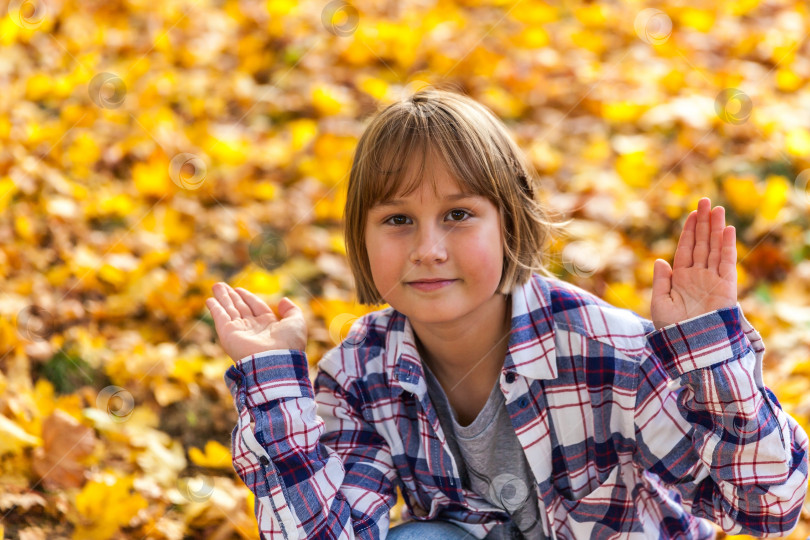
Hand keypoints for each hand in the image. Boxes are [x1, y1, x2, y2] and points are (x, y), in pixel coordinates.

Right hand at [205, 283, 306, 361]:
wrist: (275, 361)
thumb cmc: (288, 343)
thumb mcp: (297, 322)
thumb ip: (291, 310)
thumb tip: (283, 300)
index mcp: (268, 325)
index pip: (255, 307)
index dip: (247, 297)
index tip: (238, 289)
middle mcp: (253, 328)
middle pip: (240, 308)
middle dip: (231, 296)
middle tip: (221, 285)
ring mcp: (240, 332)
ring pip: (229, 310)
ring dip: (222, 298)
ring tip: (216, 286)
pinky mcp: (228, 335)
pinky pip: (221, 318)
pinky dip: (215, 309)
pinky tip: (210, 300)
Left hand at [651, 198, 736, 329]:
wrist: (691, 348)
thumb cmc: (672, 330)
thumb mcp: (660, 303)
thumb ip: (661, 281)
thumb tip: (660, 260)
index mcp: (681, 279)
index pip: (686, 249)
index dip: (689, 231)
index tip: (692, 213)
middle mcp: (698, 276)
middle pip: (702, 244)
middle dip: (704, 223)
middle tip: (706, 201)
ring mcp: (712, 280)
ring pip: (714, 249)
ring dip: (716, 229)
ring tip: (717, 209)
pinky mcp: (725, 287)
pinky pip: (726, 263)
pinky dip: (727, 246)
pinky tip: (726, 230)